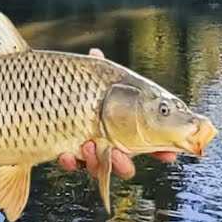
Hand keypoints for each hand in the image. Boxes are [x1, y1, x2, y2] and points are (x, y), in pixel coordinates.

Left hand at [56, 48, 178, 179]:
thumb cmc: (81, 88)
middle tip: (119, 153)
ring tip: (89, 146)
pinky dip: (71, 162)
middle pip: (126, 164)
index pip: (150, 144)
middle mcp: (112, 143)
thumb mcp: (93, 78)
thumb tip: (95, 53)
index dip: (162, 152)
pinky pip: (74, 166)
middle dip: (124, 164)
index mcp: (126, 127)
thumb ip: (98, 69)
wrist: (52, 100)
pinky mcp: (73, 157)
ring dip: (96, 161)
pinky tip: (67, 154)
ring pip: (101, 168)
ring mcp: (92, 152)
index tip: (169, 155)